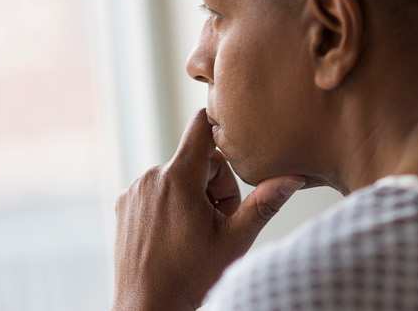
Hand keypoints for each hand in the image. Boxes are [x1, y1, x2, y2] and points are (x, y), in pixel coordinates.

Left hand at [113, 108, 305, 309]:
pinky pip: (155, 191)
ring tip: (197, 232)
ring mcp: (134, 191)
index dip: (221, 132)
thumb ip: (264, 202)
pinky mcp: (124, 206)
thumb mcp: (235, 239)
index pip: (201, 126)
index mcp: (178, 177)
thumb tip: (293, 177)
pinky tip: (175, 235)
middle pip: (196, 160)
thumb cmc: (190, 276)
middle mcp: (151, 177)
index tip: (235, 147)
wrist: (149, 306)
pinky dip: (169, 206)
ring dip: (192, 196)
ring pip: (176, 177)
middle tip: (219, 221)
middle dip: (214, 185)